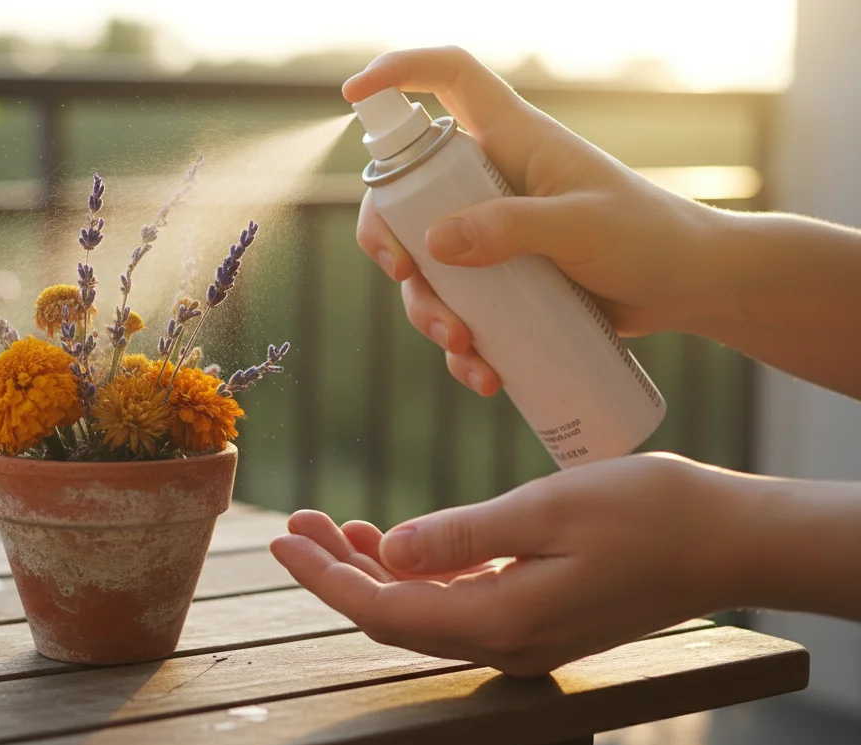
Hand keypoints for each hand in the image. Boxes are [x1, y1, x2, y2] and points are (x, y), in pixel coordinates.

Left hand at [270, 453, 750, 676]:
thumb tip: (389, 554)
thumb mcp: (544, 510)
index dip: (324, 577)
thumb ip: (459, 537)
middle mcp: (505, 643)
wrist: (730, 541)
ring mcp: (524, 636)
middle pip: (393, 616)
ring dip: (374, 570)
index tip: (280, 541)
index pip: (382, 609)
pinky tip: (396, 541)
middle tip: (298, 522)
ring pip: (423, 610)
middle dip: (337, 571)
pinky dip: (420, 573)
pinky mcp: (540, 618)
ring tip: (333, 525)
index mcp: (499, 622)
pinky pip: (458, 603)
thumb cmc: (647, 514)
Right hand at [345, 47, 728, 395]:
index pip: (448, 78)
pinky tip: (484, 375)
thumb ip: (511, 228)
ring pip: (424, 266)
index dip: (397, 73)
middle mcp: (489, 183)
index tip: (353, 97)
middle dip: (388, 239)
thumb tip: (433, 243)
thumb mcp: (582, 227)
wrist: (687, 289)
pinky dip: (460, 349)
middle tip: (405, 276)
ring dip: (428, 311)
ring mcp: (489, 234)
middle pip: (405, 193)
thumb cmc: (648, 237)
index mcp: (511, 140)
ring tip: (464, 347)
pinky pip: (456, 311)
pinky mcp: (499, 283)